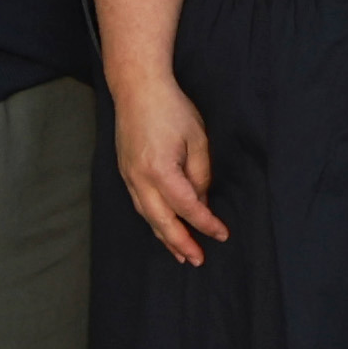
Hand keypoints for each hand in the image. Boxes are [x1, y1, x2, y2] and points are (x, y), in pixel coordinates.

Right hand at [115, 73, 226, 268]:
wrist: (137, 88)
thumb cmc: (171, 108)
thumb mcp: (197, 140)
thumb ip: (200, 174)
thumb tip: (200, 201)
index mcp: (160, 170)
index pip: (187, 207)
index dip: (206, 224)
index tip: (222, 234)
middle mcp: (140, 178)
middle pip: (162, 222)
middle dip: (181, 243)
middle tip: (198, 260)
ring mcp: (129, 176)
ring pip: (147, 216)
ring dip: (164, 237)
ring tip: (181, 254)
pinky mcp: (125, 171)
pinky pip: (140, 204)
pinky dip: (153, 220)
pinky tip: (163, 227)